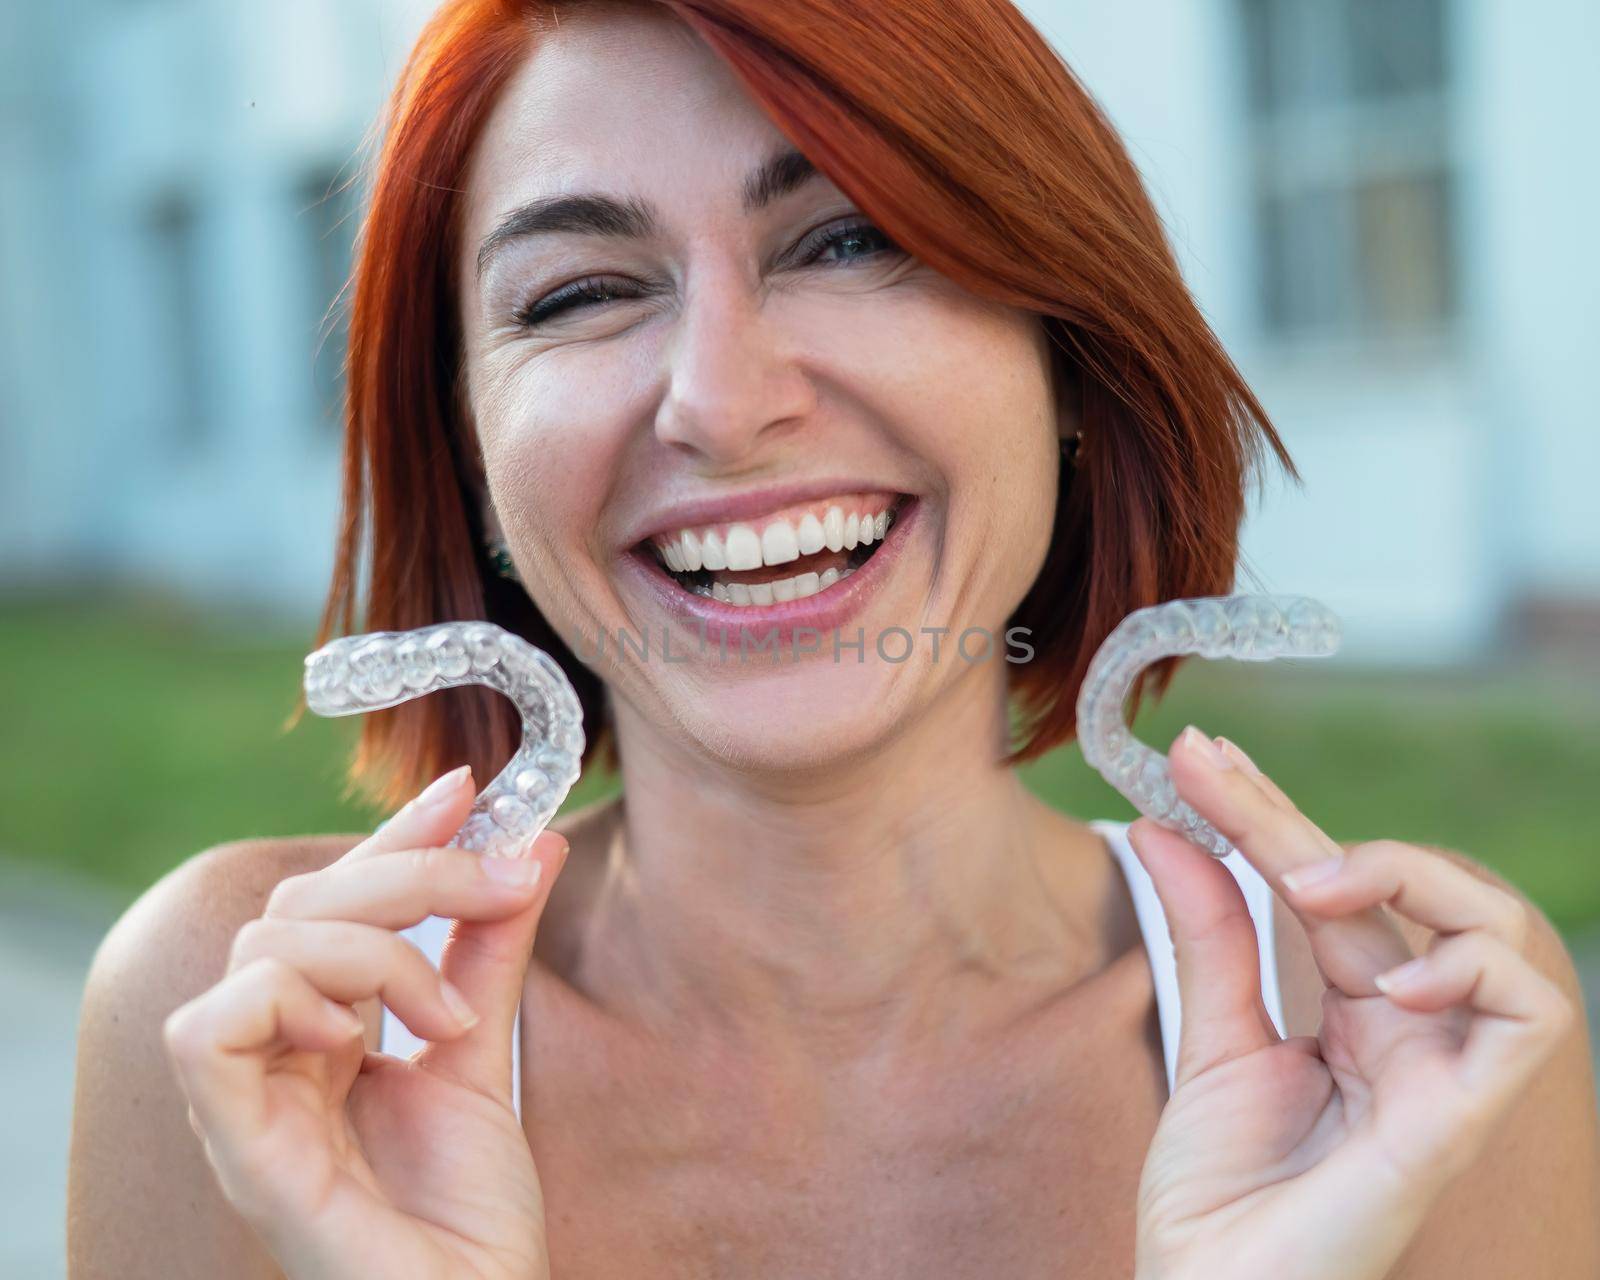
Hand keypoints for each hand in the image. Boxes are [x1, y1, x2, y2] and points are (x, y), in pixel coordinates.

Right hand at [163, 766, 567, 1279]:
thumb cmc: (471, 1212)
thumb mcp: (486, 1050)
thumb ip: (492, 950)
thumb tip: (531, 843)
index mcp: (322, 1034)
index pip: (335, 900)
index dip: (394, 837)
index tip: (469, 791)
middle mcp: (275, 1057)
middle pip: (300, 902)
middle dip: (410, 872)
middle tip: (500, 885)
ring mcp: (250, 1100)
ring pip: (264, 943)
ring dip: (374, 948)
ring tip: (444, 1016)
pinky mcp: (239, 1144)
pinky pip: (211, 1027)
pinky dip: (291, 1001)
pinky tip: (358, 1040)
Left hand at [1127, 726, 1574, 1279]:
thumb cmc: (1215, 1192)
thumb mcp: (1209, 1036)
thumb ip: (1208, 932)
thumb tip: (1165, 824)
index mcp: (1352, 1010)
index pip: (1329, 887)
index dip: (1270, 813)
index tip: (1197, 757)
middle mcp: (1408, 1028)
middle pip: (1391, 888)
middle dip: (1297, 816)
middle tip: (1209, 770)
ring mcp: (1443, 1068)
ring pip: (1499, 926)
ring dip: (1410, 873)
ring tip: (1309, 883)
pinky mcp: (1464, 1117)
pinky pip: (1532, 1016)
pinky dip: (1476, 966)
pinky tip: (1393, 974)